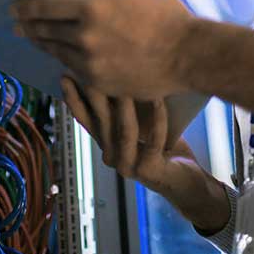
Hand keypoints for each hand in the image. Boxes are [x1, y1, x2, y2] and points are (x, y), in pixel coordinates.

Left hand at [12, 0, 195, 98]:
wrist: (188, 55)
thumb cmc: (164, 15)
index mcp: (91, 8)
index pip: (44, 6)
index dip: (25, 6)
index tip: (14, 7)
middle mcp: (85, 37)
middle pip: (44, 31)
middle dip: (27, 26)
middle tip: (16, 24)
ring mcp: (90, 63)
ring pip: (55, 52)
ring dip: (42, 44)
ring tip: (34, 38)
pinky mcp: (99, 83)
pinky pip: (72, 70)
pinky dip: (63, 60)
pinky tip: (60, 55)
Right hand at [61, 78, 229, 232]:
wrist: (187, 184)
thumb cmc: (166, 150)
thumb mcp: (143, 127)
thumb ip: (129, 110)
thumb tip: (122, 73)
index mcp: (107, 146)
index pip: (85, 120)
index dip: (75, 99)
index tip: (66, 75)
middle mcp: (111, 158)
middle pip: (101, 122)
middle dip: (96, 94)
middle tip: (93, 69)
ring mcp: (128, 167)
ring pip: (125, 131)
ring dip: (127, 104)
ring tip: (129, 80)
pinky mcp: (149, 171)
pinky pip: (154, 140)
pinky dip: (158, 118)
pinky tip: (160, 100)